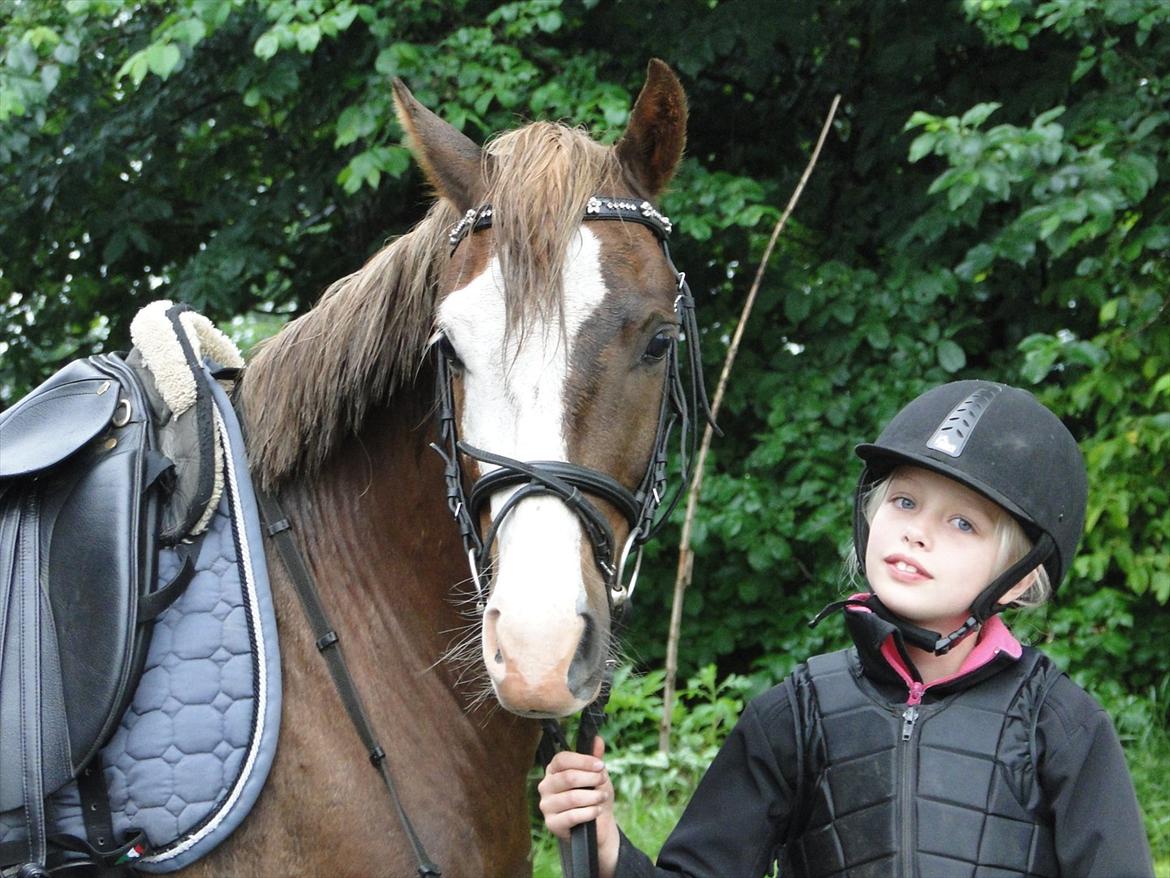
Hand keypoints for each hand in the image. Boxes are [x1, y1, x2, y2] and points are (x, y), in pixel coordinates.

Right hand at [538, 736, 618, 876]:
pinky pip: (572, 816)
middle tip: (603, 781)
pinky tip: (597, 810)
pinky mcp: (552, 823)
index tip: (600, 765)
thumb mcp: (597, 775)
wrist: (598, 824)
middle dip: (590, 779)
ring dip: (592, 796)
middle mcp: (546, 786)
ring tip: (602, 797)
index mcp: (554, 770)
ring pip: (571, 797)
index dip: (583, 761)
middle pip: (568, 777)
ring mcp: (547, 805)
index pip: (562, 759)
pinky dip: (589, 812)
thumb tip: (597, 739)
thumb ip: (595, 758)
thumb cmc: (594, 795)